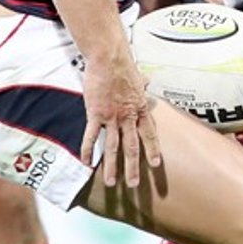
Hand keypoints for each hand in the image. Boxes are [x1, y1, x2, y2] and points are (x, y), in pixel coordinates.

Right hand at [80, 45, 161, 188]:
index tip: (155, 165)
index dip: (152, 150)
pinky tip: (87, 163)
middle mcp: (128, 117)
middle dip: (133, 168)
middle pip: (132, 147)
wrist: (109, 59)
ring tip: (112, 183)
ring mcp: (112, 117)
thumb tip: (147, 79)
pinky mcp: (95, 114)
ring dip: (112, 167)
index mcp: (139, 109)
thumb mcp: (137, 76)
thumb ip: (142, 83)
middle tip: (134, 185)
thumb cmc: (122, 65)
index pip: (149, 134)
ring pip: (113, 147)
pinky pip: (91, 136)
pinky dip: (88, 150)